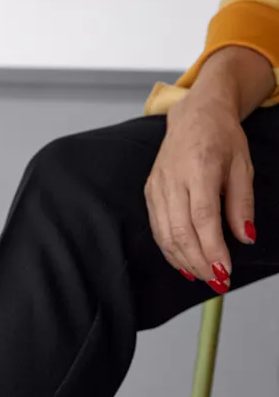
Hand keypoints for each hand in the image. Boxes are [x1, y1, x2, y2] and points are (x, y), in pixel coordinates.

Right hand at [144, 91, 255, 289]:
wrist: (194, 115)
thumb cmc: (221, 137)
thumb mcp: (243, 166)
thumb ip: (242, 204)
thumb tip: (245, 237)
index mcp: (200, 168)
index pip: (203, 218)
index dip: (212, 249)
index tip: (225, 271)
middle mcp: (174, 179)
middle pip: (181, 232)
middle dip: (199, 262)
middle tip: (217, 281)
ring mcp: (158, 187)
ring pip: (166, 235)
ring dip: (184, 261)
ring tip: (204, 276)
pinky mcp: (150, 194)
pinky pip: (158, 229)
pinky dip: (170, 251)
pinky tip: (185, 263)